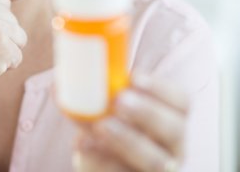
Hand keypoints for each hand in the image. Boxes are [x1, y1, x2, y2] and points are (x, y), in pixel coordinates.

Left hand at [73, 75, 188, 171]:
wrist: (104, 170)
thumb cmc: (106, 133)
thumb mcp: (102, 114)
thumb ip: (89, 98)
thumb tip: (59, 82)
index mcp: (169, 121)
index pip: (181, 102)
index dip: (160, 88)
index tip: (134, 76)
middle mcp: (172, 149)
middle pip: (174, 130)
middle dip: (148, 113)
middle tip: (119, 100)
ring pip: (155, 161)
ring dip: (127, 140)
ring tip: (100, 125)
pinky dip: (100, 162)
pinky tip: (82, 145)